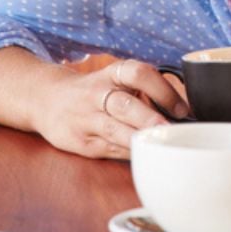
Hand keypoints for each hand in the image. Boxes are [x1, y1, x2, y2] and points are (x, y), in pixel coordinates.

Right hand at [32, 58, 189, 159]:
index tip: (182, 108)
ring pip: (114, 130)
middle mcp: (97, 93)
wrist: (47, 99)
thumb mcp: (116, 80)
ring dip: (138, 140)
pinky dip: (128, 153)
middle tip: (172, 131)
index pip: (138, 73)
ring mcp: (86, 118)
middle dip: (149, 120)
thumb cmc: (96, 91)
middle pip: (125, 105)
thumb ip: (143, 92)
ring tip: (159, 147)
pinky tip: (144, 157)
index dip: (162, 88)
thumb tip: (183, 114)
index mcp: (112, 74)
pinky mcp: (79, 142)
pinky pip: (108, 149)